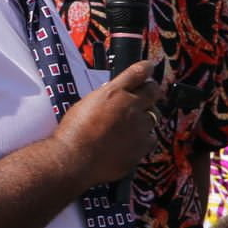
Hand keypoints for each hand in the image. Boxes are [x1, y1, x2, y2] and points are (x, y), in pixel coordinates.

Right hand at [50, 60, 162, 185]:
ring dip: (145, 117)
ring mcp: (140, 127)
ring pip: (153, 116)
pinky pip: (151, 137)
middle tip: (144, 96)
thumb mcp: (86, 104)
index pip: (137, 73)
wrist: (74, 160)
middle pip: (153, 91)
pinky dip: (144, 137)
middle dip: (150, 91)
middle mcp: (131, 106)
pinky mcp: (143, 145)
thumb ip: (106, 97)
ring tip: (130, 124)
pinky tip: (131, 141)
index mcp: (114, 93)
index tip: (148, 67)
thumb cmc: (73, 133)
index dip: (145, 68)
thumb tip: (116, 93)